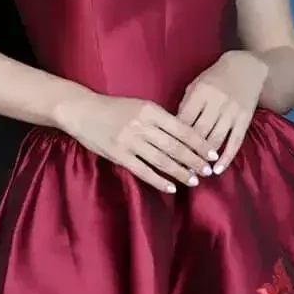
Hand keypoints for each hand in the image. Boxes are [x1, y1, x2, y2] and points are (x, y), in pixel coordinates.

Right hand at [55, 89, 218, 195]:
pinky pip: (143, 171)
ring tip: (193, 181)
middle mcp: (142, 125)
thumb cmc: (112, 108)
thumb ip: (159, 119)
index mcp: (150, 110)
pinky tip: (170, 187)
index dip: (198, 143)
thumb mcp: (139, 105)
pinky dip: (158, 180)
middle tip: (207, 170)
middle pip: (174, 146)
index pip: (181, 128)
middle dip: (193, 160)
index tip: (212, 153)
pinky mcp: (118, 155)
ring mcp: (130, 141)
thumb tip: (183, 135)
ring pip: (161, 160)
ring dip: (179, 172)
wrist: (81, 110)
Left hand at [176, 49, 268, 174]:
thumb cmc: (214, 78)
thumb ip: (186, 105)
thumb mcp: (196, 85)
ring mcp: (232, 112)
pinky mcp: (244, 120)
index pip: (184, 120)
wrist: (246, 68)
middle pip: (199, 133)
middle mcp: (216, 103)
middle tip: (178, 171)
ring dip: (205, 159)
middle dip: (188, 153)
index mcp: (200, 93)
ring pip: (215, 140)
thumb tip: (174, 130)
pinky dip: (226, 158)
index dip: (174, 139)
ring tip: (195, 173)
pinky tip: (218, 170)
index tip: (165, 155)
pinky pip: (235, 142)